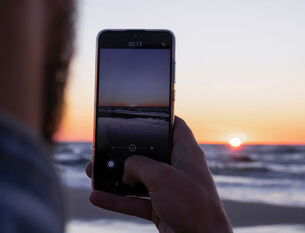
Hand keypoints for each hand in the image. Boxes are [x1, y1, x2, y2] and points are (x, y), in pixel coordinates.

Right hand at [86, 116, 231, 232]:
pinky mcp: (161, 208)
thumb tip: (126, 169)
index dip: (160, 119)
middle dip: (126, 152)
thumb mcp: (162, 177)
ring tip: (94, 172)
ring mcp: (169, 189)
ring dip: (116, 177)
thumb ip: (139, 166)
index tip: (140, 116)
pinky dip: (118, 200)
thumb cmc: (192, 205)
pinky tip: (98, 197)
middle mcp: (178, 168)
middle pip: (149, 154)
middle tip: (106, 149)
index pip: (175, 126)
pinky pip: (136, 201)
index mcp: (186, 153)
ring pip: (139, 179)